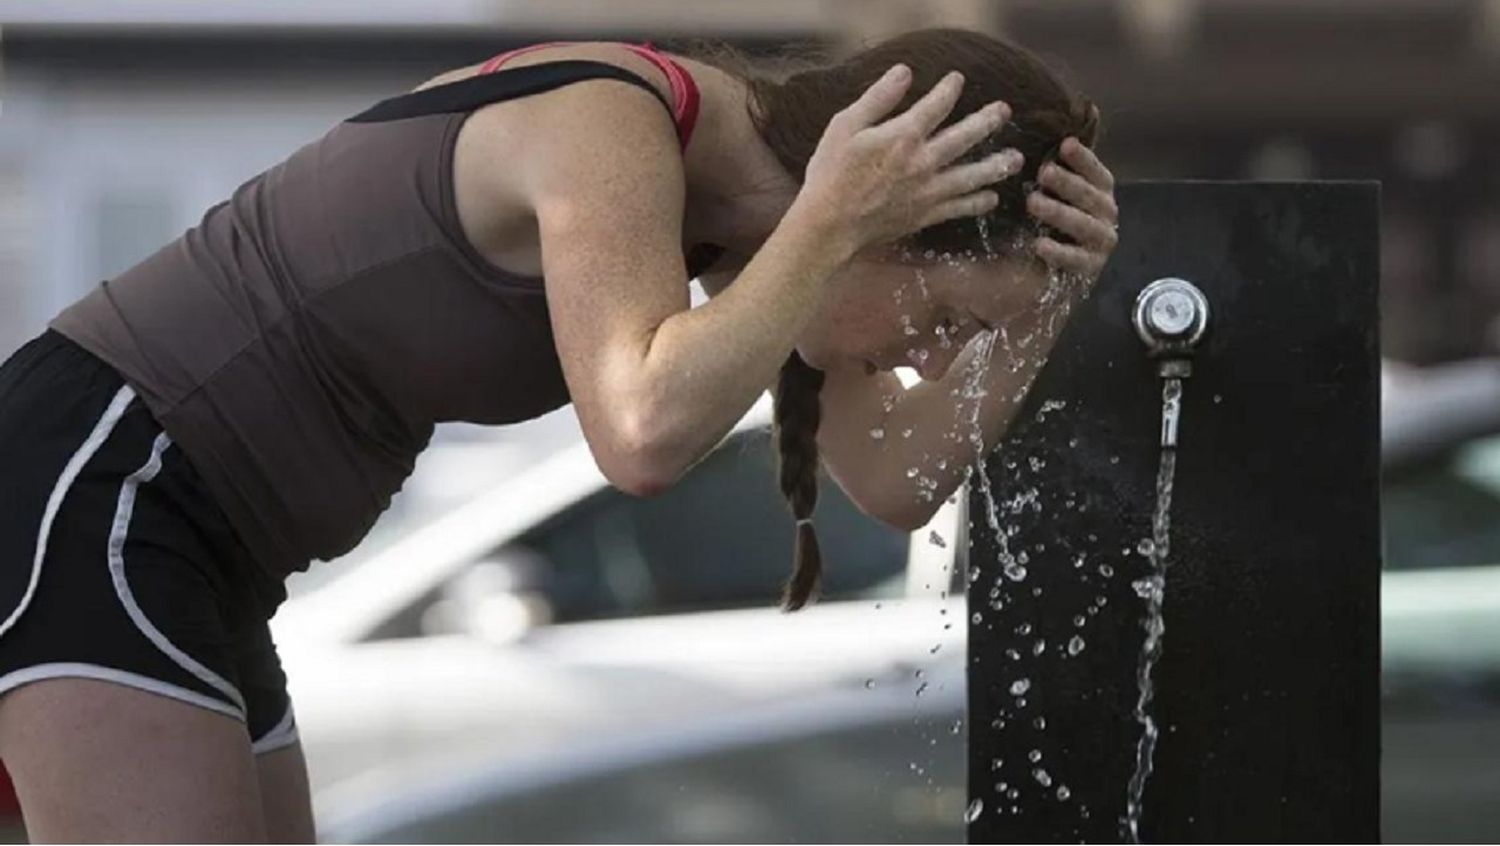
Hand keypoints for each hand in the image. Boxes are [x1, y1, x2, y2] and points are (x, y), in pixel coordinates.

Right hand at [795, 65, 1024, 257]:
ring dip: (996, 166)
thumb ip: (878, 98)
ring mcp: (927, 191)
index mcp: (903, 135)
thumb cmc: (830, 173)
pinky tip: (991, 199)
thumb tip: (904, 71)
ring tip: (1015, 159)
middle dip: (987, 121)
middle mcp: (923, 162)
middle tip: (1003, 111)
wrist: (829, 225)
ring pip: (972, 176)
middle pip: (965, 137)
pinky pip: (960, 208)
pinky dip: (978, 203)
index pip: (937, 105)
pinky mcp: (925, 215)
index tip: (957, 80)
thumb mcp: (845, 126)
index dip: (950, 89)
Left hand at [1027, 138, 1118, 281]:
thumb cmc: (1054, 222)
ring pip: (1083, 225)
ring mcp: (1100, 243)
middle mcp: (1106, 215)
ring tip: (1033, 202)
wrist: (1057, 270)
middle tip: (1044, 171)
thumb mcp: (1055, 195)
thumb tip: (1034, 145)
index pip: (1096, 173)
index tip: (1065, 144)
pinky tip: (1039, 245)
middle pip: (1089, 196)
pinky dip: (1058, 252)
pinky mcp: (1089, 268)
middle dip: (1067, 182)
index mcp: (1101, 192)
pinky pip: (1074, 259)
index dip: (1083, 159)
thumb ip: (1053, 175)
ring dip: (1059, 212)